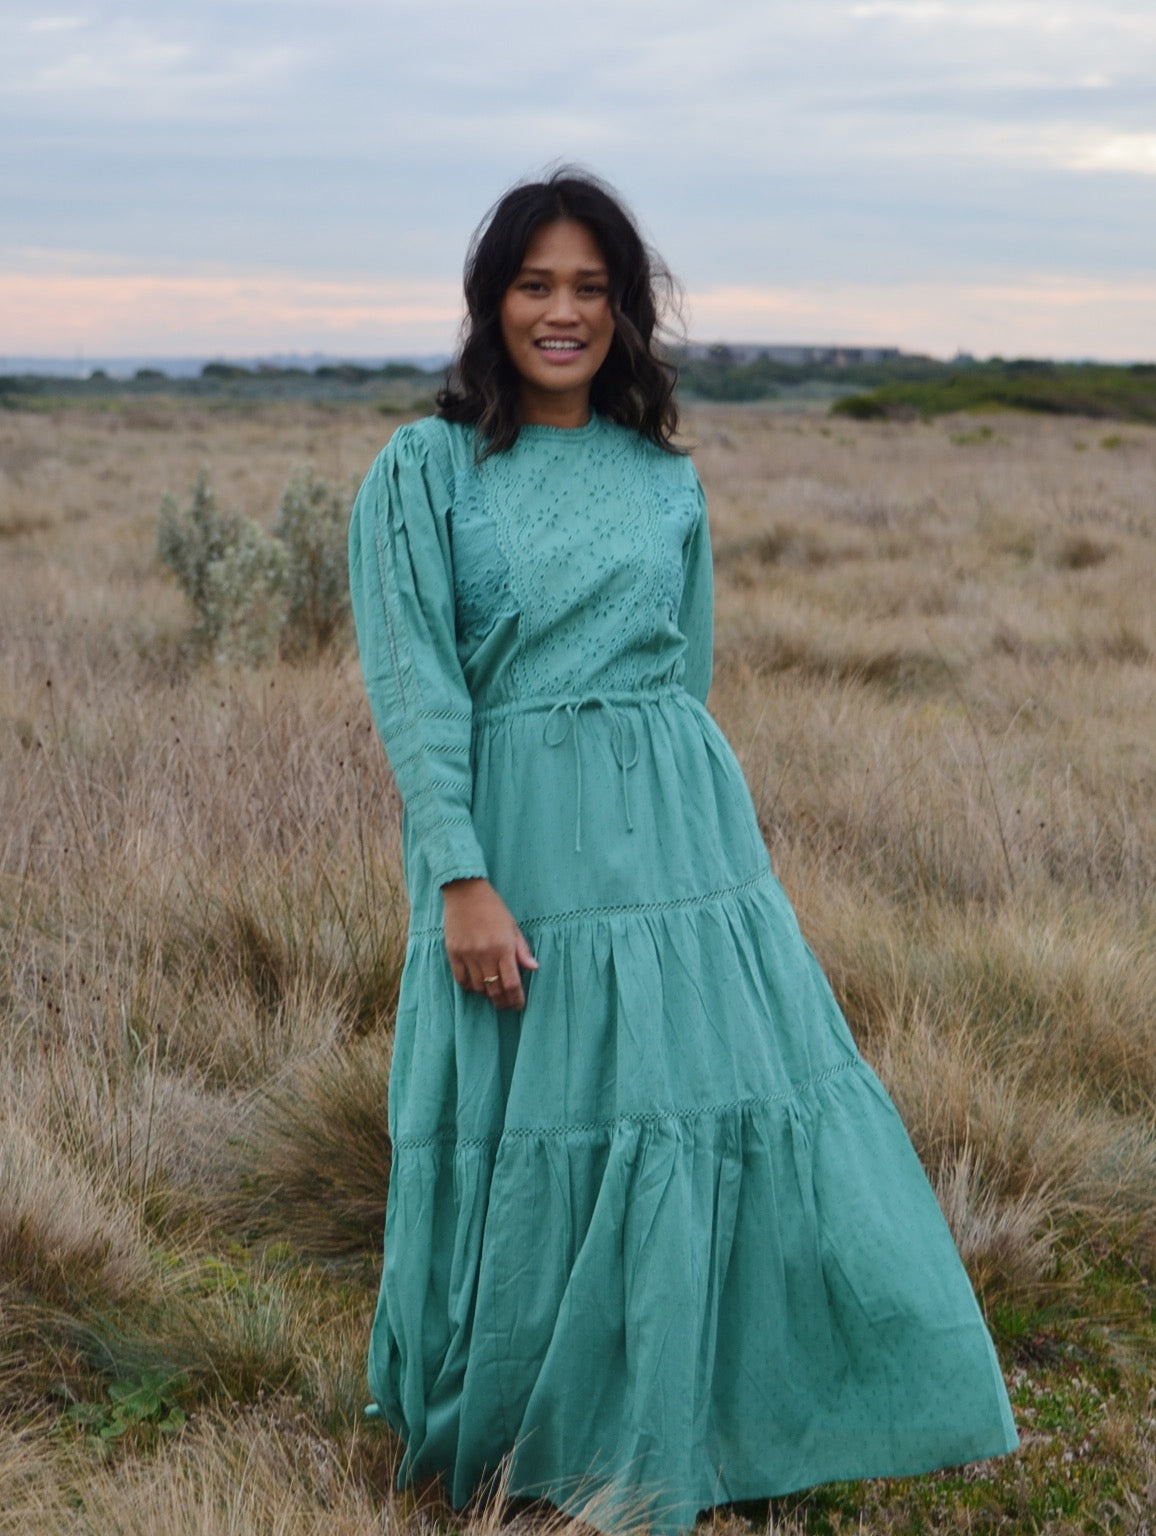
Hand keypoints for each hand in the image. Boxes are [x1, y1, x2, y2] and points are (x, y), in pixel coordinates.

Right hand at [442, 878, 538, 1010]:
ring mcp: (468, 955)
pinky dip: (470, 986)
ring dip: (487, 993)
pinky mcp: (453, 953)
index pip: (512, 983)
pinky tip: (476, 984)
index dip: (516, 999)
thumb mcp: (513, 926)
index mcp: (504, 948)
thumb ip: (522, 949)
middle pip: (495, 989)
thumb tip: (534, 968)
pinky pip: (461, 979)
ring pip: (478, 987)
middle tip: (507, 1005)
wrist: (466, 892)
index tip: (519, 1005)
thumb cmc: (493, 908)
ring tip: (493, 993)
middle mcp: (486, 954)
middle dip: (503, 1001)